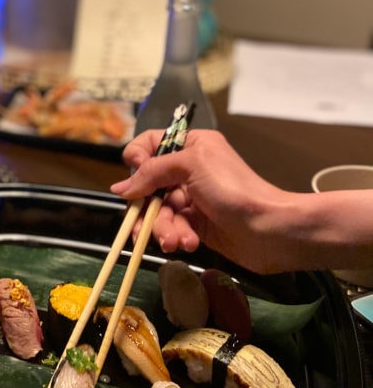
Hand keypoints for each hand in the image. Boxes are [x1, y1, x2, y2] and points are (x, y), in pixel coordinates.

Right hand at [110, 129, 287, 272]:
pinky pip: (172, 228)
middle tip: (142, 226)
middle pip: (148, 185)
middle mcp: (188, 170)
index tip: (139, 175)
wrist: (270, 230)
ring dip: (162, 228)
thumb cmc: (233, 188)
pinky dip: (176, 236)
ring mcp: (191, 199)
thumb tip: (119, 188)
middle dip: (146, 208)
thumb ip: (153, 171)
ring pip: (157, 211)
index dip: (138, 160)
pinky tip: (188, 243)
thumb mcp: (191, 166)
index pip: (150, 144)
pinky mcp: (195, 225)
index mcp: (191, 145)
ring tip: (175, 241)